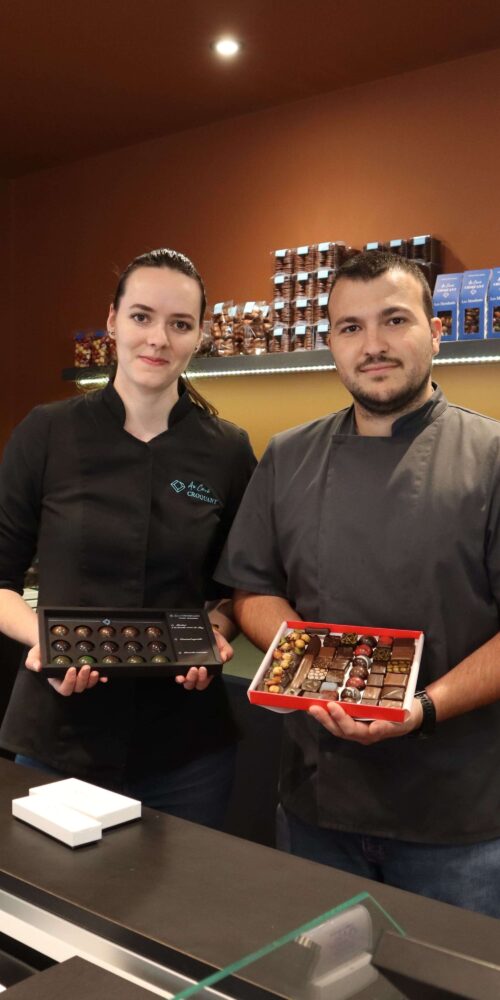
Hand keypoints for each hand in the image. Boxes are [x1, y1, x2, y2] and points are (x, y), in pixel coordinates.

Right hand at [25, 643, 106, 696]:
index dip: (69, 682)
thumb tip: (38, 667)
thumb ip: (33, 662)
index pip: (64, 688)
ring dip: (92, 679)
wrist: (50, 642)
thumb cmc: (41, 651)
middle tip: (86, 667)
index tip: (71, 670)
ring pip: (88, 684)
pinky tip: (105, 674)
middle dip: (83, 679)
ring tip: (95, 670)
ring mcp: (79, 677)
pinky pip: (96, 678)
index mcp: (57, 681)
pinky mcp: (87, 671)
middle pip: (78, 688)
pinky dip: (101, 677)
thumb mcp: (33, 656)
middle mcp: (69, 681)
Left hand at [175, 629, 232, 691]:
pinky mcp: (179, 665)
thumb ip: (227, 652)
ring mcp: (187, 670)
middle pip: (194, 684)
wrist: (207, 631)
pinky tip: (179, 675)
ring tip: (190, 670)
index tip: (203, 668)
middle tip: (195, 669)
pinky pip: (177, 675)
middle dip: (195, 679)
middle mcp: (197, 673)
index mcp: (208, 671)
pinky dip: (178, 677)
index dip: (204, 680)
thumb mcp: (224, 645)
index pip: (205, 682)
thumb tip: (223, 658)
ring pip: (186, 682)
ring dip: (187, 679)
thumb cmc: (215, 640)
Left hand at [308, 697, 423, 744]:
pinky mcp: (356, 721)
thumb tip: (375, 728)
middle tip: (315, 707)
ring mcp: (358, 729)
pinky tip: (319, 706)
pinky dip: (328, 715)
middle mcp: (361, 734)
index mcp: (371, 733)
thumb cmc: (406, 717)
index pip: (353, 729)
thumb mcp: (401, 720)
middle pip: (340, 730)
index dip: (342, 719)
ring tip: (312, 707)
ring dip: (324, 718)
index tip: (333, 707)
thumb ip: (388, 725)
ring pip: (337, 727)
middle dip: (326, 719)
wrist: (411, 715)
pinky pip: (339, 721)